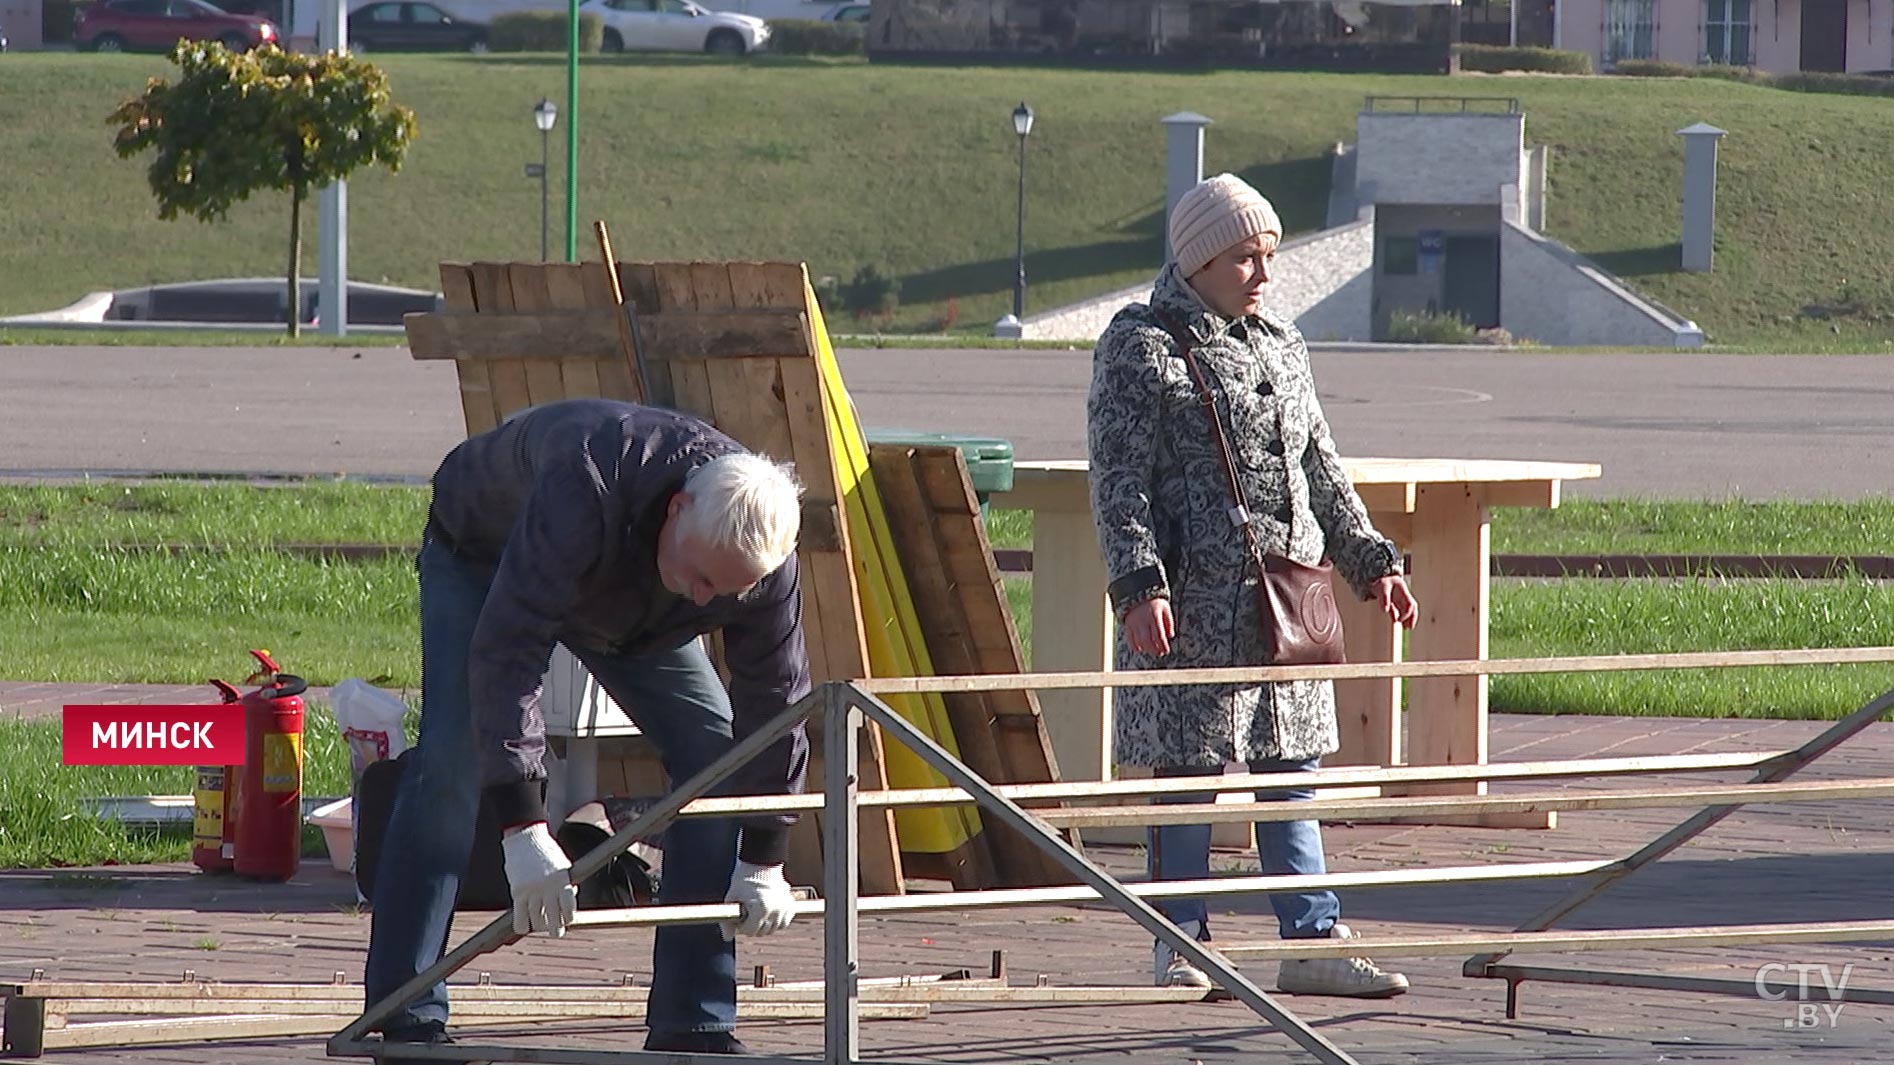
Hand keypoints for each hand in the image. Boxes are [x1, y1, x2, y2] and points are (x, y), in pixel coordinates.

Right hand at [500, 822, 576, 936]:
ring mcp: (532, 891)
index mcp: (562, 880)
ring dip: (539, 927)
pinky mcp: (517, 892)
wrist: (525, 837)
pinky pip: (519, 918)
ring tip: (540, 926)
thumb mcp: (563, 865)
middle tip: (555, 932)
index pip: (569, 908)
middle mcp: (548, 888)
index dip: (568, 918)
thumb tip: (570, 902)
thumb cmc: (546, 851)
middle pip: (553, 919)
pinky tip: (523, 927)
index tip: (567, 921)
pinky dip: (522, 926)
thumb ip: (567, 884)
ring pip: (536, 921)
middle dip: (555, 929)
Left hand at [722, 860, 794, 938]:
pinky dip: (777, 921)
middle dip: (752, 926)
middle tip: (747, 913)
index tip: (739, 915)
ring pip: (774, 929)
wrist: (761, 862)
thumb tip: (726, 938)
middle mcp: (776, 911)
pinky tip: (769, 913)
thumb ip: (728, 920)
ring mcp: (785, 908)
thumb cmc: (745, 878)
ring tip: (758, 912)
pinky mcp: (791, 905)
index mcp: (761, 910)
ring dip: (765, 925)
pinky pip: (785, 922)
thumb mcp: (732, 898)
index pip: (749, 931)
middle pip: (762, 932)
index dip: (741, 925)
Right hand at [1123, 597, 1175, 656]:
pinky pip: (1130, 638)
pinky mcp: (1128, 624)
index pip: (1159, 635)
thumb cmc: (1154, 601)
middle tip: (1159, 653)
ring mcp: (1134, 623)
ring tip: (1152, 650)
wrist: (1138, 592)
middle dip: (1155, 649)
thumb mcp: (1165, 608)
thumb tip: (1170, 636)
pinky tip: (1139, 649)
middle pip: (1148, 640)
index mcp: (1154, 617)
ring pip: (1139, 641)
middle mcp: (1143, 621)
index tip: (1166, 650)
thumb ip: (1169, 622)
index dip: (1163, 645)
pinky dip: (1134, 645)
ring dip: (1146, 648)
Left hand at [1371, 575, 1418, 628]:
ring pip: (1407, 610)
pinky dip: (1399, 616)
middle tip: (1410, 627)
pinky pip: (1399, 609)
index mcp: (1403, 592)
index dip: (1407, 614)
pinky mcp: (1395, 601)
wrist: (1381, 575)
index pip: (1410, 605)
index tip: (1400, 620)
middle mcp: (1404, 596)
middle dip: (1413, 618)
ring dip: (1407, 618)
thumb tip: (1385, 611)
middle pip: (1412, 608)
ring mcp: (1400, 598)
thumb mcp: (1382, 587)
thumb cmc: (1383, 581)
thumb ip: (1384, 598)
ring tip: (1406, 628)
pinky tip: (1396, 621)